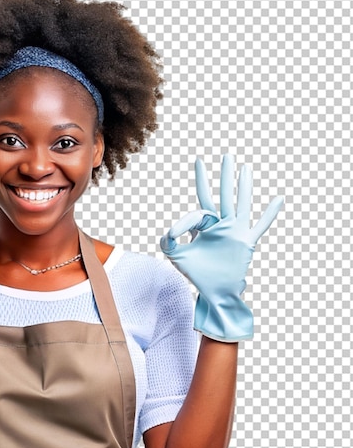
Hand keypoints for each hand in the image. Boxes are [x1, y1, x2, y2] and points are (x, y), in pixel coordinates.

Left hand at [160, 154, 282, 341]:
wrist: (213, 291)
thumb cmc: (196, 273)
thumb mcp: (176, 255)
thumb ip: (168, 240)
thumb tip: (169, 231)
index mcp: (207, 226)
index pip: (199, 211)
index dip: (185, 222)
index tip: (174, 235)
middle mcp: (223, 225)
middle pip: (224, 195)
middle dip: (224, 176)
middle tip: (226, 155)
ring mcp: (236, 232)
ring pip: (241, 204)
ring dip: (243, 186)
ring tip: (245, 167)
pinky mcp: (246, 243)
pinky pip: (260, 226)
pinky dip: (269, 214)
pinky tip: (279, 199)